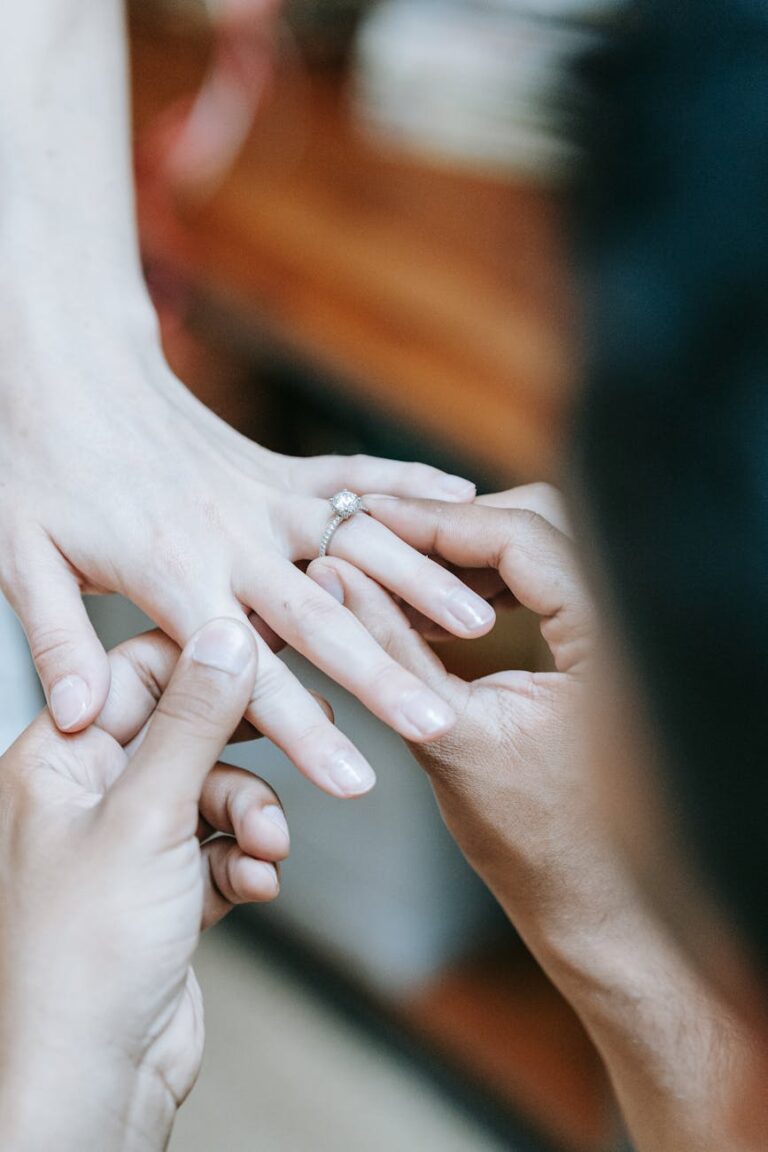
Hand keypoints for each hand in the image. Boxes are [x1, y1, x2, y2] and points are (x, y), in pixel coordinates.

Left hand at [0, 309, 494, 797]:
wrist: (63, 368)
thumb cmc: (35, 461)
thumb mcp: (18, 560)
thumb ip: (59, 643)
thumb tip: (85, 720)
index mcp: (171, 572)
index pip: (247, 672)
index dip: (304, 730)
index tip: (354, 782)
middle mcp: (232, 537)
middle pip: (322, 617)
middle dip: (385, 675)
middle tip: (440, 721)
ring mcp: (261, 497)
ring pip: (356, 544)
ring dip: (418, 582)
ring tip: (477, 622)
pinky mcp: (275, 468)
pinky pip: (353, 476)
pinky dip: (408, 486)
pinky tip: (460, 497)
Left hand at [0, 619, 286, 1151]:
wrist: (93, 1080)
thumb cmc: (84, 955)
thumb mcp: (146, 815)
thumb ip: (192, 720)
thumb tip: (225, 635)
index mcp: (59, 760)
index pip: (137, 673)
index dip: (205, 658)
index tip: (270, 647)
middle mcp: (91, 794)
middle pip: (185, 733)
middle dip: (244, 747)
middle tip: (308, 730)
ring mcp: (131, 844)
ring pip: (215, 793)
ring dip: (253, 816)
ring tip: (268, 846)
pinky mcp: (167, 889)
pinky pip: (222, 847)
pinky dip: (246, 861)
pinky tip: (256, 883)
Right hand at [310, 491, 767, 1151]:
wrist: (599, 904)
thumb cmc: (538, 844)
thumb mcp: (448, 738)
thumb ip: (389, 650)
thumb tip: (334, 575)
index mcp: (613, 636)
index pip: (523, 536)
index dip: (438, 524)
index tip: (368, 520)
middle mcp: (630, 621)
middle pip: (540, 526)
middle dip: (453, 530)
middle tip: (376, 539)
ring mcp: (622, 634)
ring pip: (542, 553)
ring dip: (469, 557)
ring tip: (395, 571)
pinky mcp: (608, 652)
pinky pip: (546, 590)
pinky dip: (490, 588)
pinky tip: (437, 606)